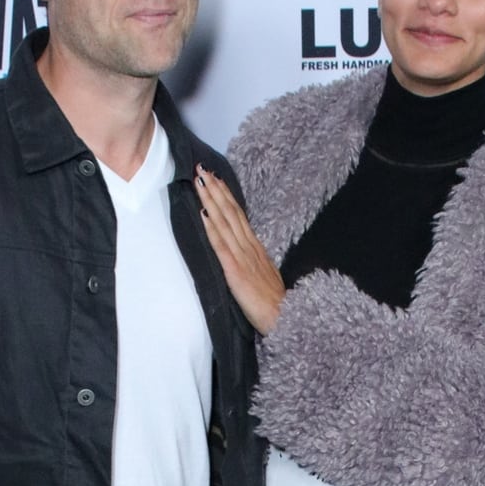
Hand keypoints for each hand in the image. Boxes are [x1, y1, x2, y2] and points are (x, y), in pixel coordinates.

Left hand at [197, 165, 285, 334]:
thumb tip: (243, 251)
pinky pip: (222, 247)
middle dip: (215, 189)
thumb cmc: (274, 303)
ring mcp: (243, 258)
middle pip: (230, 212)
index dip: (226, 195)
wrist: (285, 317)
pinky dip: (212, 229)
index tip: (215, 178)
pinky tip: (203, 214)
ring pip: (224, 223)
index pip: (238, 215)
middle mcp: (249, 247)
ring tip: (200, 182)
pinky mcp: (235, 272)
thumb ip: (253, 261)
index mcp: (255, 248)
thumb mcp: (264, 275)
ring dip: (211, 200)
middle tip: (202, 168)